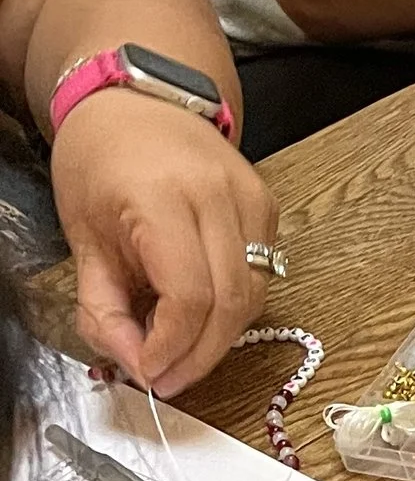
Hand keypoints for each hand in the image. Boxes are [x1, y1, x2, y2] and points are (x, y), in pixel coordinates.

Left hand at [49, 94, 279, 395]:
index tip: (151, 371)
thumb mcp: (82, 238)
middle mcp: (216, 194)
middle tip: (171, 378)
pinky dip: (234, 303)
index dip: (174, 348)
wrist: (135, 101)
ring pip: (254, 295)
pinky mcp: (267, 206)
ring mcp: (250, 198)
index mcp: (162, 197)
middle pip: (231, 303)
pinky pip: (262, 273)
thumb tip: (136, 363)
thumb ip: (103, 308)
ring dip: (220, 336)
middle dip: (200, 355)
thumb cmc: (101, 160)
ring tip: (182, 347)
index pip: (189, 296)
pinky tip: (202, 306)